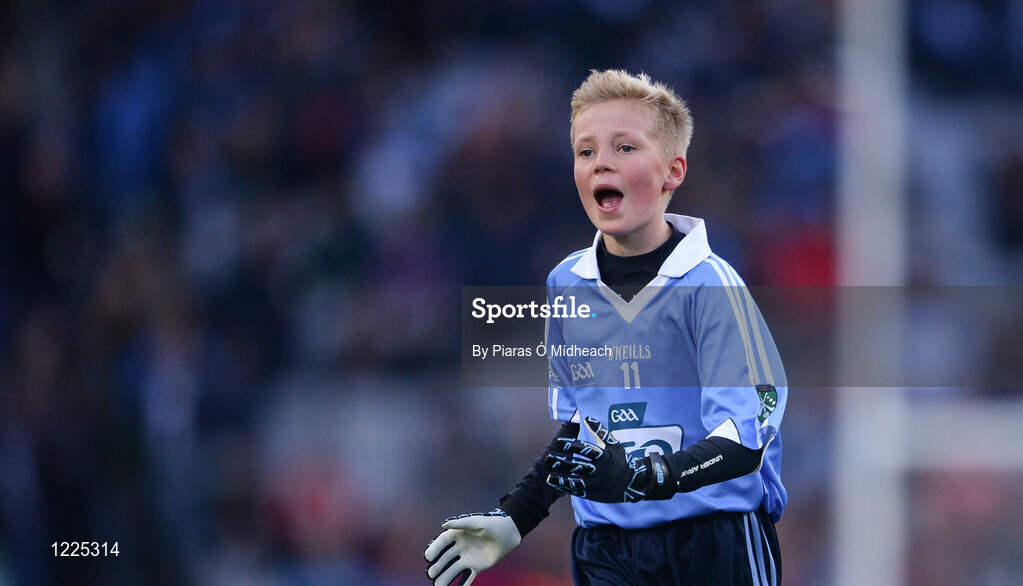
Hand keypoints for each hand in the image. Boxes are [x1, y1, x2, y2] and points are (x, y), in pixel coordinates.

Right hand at [424, 509, 520, 585]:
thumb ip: (461, 523)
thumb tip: (443, 524)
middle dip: (437, 566)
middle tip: (431, 573)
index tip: (428, 556)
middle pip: (445, 558)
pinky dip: (462, 585)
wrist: (507, 534)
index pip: (442, 542)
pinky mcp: (475, 567)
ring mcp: (466, 558)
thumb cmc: (492, 524)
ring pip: (453, 570)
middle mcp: (459, 547)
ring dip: (445, 578)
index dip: (434, 549)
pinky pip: (467, 578)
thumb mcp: (477, 522)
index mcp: (457, 534)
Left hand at [545, 417, 669, 502]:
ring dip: (562, 479)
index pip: (585, 450)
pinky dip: (567, 488)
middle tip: (548, 457)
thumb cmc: (621, 461)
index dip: (571, 446)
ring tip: (549, 476)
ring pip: (576, 481)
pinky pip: (578, 491)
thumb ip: (601, 432)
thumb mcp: (615, 445)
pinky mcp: (594, 494)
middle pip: (578, 466)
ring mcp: (596, 484)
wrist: (633, 484)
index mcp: (604, 457)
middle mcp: (599, 471)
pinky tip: (556, 484)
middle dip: (562, 462)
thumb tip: (588, 418)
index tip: (559, 442)